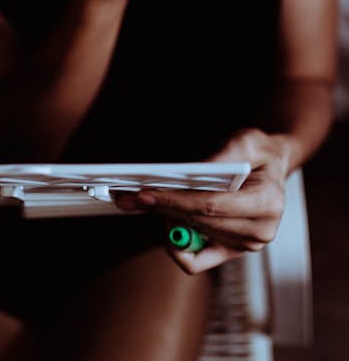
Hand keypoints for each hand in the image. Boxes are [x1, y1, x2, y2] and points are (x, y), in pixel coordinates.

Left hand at [116, 128, 290, 273]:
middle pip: (198, 222)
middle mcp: (260, 230)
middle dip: (162, 207)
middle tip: (131, 197)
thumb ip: (220, 157)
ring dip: (167, 219)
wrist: (271, 167)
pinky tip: (169, 222)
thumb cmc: (258, 154)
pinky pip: (197, 261)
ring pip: (193, 236)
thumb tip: (188, 173)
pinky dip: (178, 244)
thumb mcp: (244, 141)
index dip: (175, 200)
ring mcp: (247, 245)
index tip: (146, 193)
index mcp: (267, 202)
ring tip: (149, 201)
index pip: (211, 205)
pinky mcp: (233, 251)